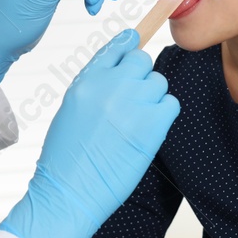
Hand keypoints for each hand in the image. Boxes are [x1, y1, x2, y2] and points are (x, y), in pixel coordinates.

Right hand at [0, 28, 178, 237]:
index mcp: (87, 80)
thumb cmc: (66, 157)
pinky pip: (171, 104)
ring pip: (158, 82)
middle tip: (133, 102)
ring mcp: (132, 102)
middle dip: (140, 78)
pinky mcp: (152, 124)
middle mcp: (110, 85)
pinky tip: (148, 131)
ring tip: (136, 122)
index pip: (117, 46)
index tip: (133, 50)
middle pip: (142, 61)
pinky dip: (163, 115)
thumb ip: (95, 85)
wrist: (69, 192)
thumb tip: (119, 70)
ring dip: (152, 98)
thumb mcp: (72, 108)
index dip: (128, 48)